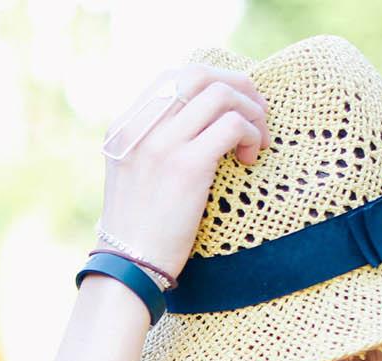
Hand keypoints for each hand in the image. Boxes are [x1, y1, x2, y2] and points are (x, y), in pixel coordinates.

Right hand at [99, 64, 269, 282]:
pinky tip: (251, 157)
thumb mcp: (134, 170)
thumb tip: (203, 117)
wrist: (129, 264)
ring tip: (256, 140)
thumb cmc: (140, 224)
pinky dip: (251, 134)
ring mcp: (162, 145)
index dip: (212, 81)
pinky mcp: (187, 166)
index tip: (232, 103)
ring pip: (220, 94)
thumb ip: (154, 140)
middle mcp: (140, 128)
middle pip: (198, 75)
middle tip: (256, 112)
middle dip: (237, 86)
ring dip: (250, 110)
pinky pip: (233, 125)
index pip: (172, 76)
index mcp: (125, 126)